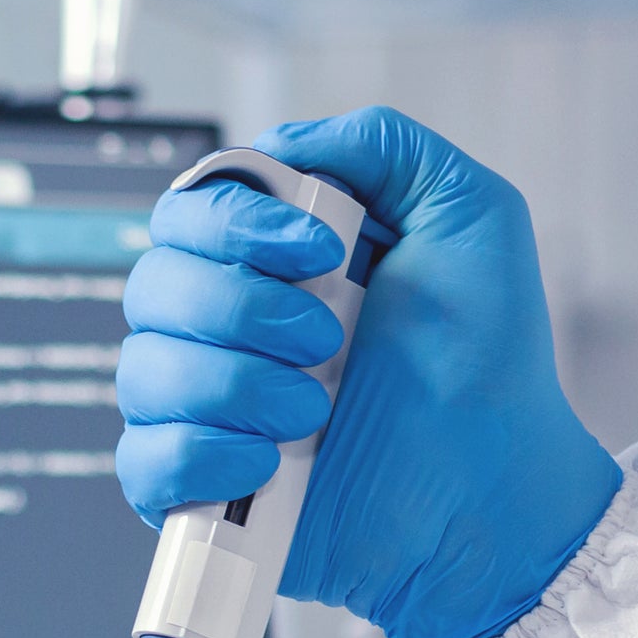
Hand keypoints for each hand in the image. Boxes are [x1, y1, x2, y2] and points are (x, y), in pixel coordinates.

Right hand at [116, 108, 623, 637]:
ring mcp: (210, 410)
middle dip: (240, 308)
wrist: (494, 492)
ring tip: (315, 414)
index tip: (318, 252)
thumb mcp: (467, 215)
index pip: (189, 210)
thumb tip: (280, 144)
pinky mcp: (201, 489)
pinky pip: (143, 460)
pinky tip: (267, 464)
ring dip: (234, 386)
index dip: (235, 223)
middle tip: (328, 341)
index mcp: (276, 261)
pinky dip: (201, 457)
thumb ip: (379, 145)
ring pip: (143, 370)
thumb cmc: (489, 368)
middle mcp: (231, 329)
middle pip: (152, 284)